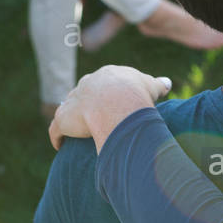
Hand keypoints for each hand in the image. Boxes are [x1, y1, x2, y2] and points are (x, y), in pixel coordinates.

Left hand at [48, 65, 171, 151]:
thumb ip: (157, 84)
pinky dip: (57, 137)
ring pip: (67, 109)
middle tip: (91, 117)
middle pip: (82, 94)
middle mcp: (86, 85)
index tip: (109, 103)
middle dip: (85, 104)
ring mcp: (73, 101)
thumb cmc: (137, 92)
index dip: (105, 94)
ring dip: (70, 119)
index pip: (102, 83)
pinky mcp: (63, 119)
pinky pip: (56, 129)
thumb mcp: (150, 85)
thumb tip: (166, 82)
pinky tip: (60, 146)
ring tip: (76, 131)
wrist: (118, 102)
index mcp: (106, 76)